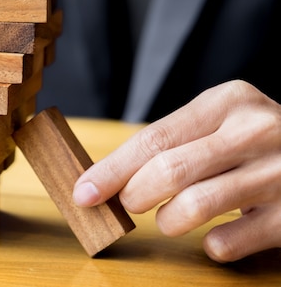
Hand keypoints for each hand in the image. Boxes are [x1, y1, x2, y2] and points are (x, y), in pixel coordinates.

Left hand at [73, 80, 280, 262]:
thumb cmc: (252, 142)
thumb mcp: (217, 122)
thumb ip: (168, 144)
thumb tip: (104, 179)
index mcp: (227, 101)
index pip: (154, 138)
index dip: (112, 170)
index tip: (83, 192)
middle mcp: (256, 131)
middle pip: (169, 170)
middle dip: (133, 195)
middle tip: (128, 204)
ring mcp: (280, 173)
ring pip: (194, 207)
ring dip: (167, 220)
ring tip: (170, 217)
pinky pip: (227, 242)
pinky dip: (209, 245)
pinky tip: (213, 234)